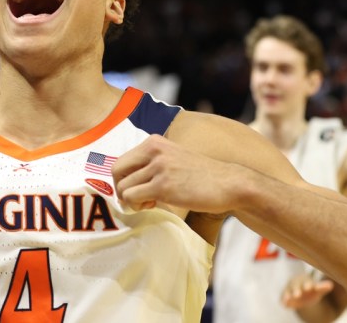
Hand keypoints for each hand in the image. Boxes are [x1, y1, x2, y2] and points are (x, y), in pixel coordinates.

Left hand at [112, 134, 238, 213]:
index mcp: (155, 142)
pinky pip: (132, 197)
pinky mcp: (163, 186)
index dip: (124, 179)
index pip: (121, 161)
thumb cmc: (202, 176)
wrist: (230, 183)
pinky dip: (138, 206)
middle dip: (122, 189)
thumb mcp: (174, 159)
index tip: (139, 189)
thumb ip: (152, 163)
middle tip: (138, 199)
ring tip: (151, 202)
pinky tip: (154, 205)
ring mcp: (159, 167)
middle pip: (116, 172)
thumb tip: (125, 180)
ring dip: (132, 200)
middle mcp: (154, 150)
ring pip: (123, 187)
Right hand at [281, 272, 334, 308]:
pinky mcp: (284, 296)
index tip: (309, 287)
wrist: (303, 294)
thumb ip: (323, 287)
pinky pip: (283, 298)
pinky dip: (283, 300)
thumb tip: (330, 285)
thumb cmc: (312, 290)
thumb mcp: (318, 290)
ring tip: (288, 299)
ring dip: (288, 295)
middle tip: (298, 295)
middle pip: (295, 285)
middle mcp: (296, 284)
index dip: (307, 284)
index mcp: (305, 280)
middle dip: (296, 290)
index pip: (306, 281)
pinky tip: (284, 304)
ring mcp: (289, 290)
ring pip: (288, 291)